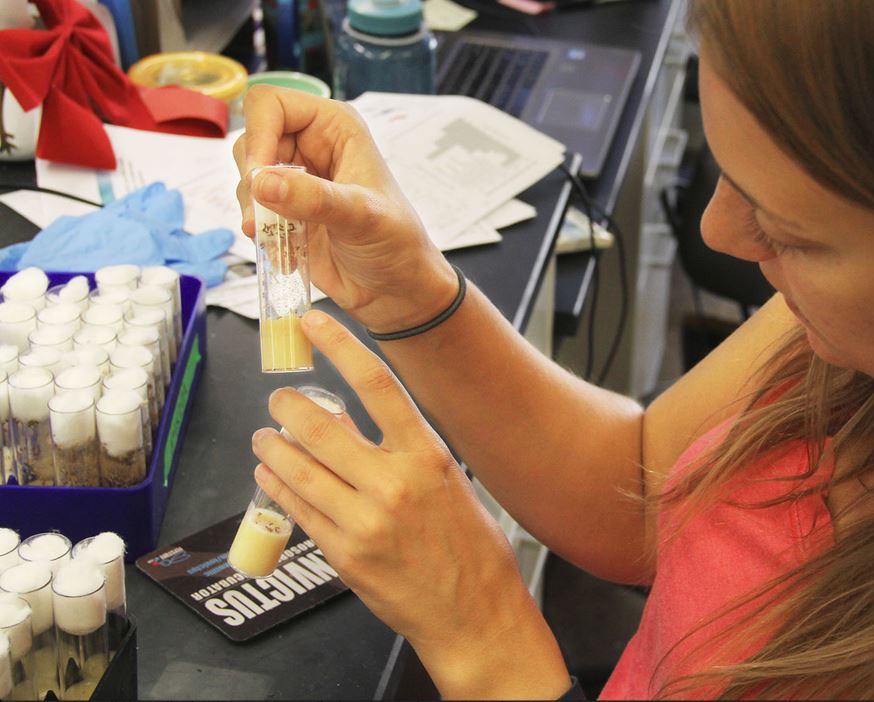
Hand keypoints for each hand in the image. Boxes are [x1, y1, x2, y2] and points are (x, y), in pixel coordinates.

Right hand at [232, 85, 456, 332]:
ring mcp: (295, 179)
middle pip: (250, 141)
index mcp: (334, 126)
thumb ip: (314, 198)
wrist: (397, 289)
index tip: (259, 180)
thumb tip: (262, 182)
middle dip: (252, 182)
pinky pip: (251, 210)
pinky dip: (259, 232)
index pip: (269, 104)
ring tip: (280, 239)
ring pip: (246, 178)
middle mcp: (310, 145)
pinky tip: (285, 253)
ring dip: (254, 211)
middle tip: (267, 218)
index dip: (258, 136)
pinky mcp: (285, 210)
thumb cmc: (396, 244)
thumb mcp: (361, 217)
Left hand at [250, 309, 570, 698]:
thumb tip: (359, 425)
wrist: (475, 614)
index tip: (314, 323)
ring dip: (272, 448)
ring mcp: (364, 521)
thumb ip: (405, 453)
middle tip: (278, 399)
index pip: (376, 384)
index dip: (340, 346)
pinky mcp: (343, 555)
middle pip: (321, 426)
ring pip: (297, 469)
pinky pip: (297, 511)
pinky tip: (271, 477)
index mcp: (428, 457)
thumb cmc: (471, 549)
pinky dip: (277, 488)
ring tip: (264, 439)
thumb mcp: (451, 484)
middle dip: (288, 407)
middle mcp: (394, 484)